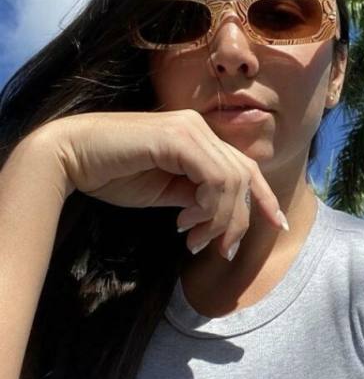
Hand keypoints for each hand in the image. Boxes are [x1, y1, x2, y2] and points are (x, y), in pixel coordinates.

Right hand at [33, 110, 285, 259]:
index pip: (245, 167)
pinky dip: (209, 207)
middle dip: (240, 219)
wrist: (70, 157)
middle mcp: (199, 128)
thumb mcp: (165, 192)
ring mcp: (190, 129)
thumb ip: (195, 197)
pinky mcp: (178, 138)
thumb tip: (218, 215)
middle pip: (245, 175)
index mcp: (198, 138)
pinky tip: (186, 223)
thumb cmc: (112, 174)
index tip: (278, 225)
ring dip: (220, 219)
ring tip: (194, 241)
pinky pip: (214, 178)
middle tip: (221, 250)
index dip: (264, 197)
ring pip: (232, 180)